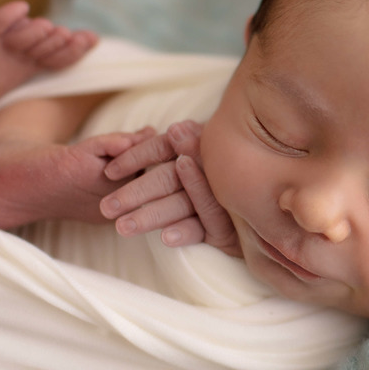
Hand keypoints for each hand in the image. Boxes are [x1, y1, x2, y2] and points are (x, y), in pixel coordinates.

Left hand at [101, 121, 240, 256]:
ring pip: (182, 204)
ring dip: (151, 215)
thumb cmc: (213, 169)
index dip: (134, 157)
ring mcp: (222, 198)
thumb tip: (165, 131)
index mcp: (200, 142)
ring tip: (122, 227)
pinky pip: (205, 228)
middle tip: (107, 207)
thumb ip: (174, 141)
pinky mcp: (227, 228)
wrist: (262, 200)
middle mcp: (212, 167)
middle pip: (168, 178)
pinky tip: (165, 238)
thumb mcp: (193, 147)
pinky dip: (185, 231)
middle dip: (135, 193)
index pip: (161, 147)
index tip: (109, 173)